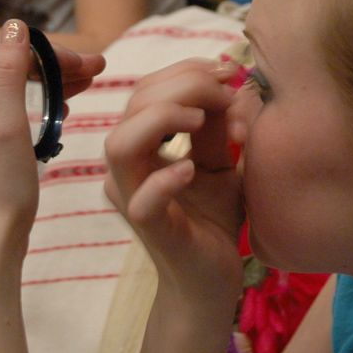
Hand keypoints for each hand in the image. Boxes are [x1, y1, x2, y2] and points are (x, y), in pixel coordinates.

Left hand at [0, 20, 105, 241]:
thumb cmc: (2, 186)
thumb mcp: (7, 123)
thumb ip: (7, 71)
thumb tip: (15, 25)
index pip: (16, 54)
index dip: (57, 54)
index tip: (94, 65)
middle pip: (16, 71)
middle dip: (58, 67)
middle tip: (99, 71)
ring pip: (16, 92)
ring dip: (52, 84)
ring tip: (85, 87)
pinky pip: (13, 114)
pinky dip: (39, 107)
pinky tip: (58, 115)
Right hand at [103, 59, 245, 302]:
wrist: (214, 280)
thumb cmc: (213, 219)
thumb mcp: (221, 162)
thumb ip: (219, 125)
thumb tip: (231, 83)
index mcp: (139, 145)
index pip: (147, 89)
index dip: (186, 71)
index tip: (231, 71)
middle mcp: (127, 167)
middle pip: (135, 104)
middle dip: (186, 85)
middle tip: (230, 92)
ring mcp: (131, 197)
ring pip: (121, 143)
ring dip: (164, 118)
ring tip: (204, 118)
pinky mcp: (148, 228)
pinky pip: (141, 199)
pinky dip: (166, 177)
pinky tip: (193, 169)